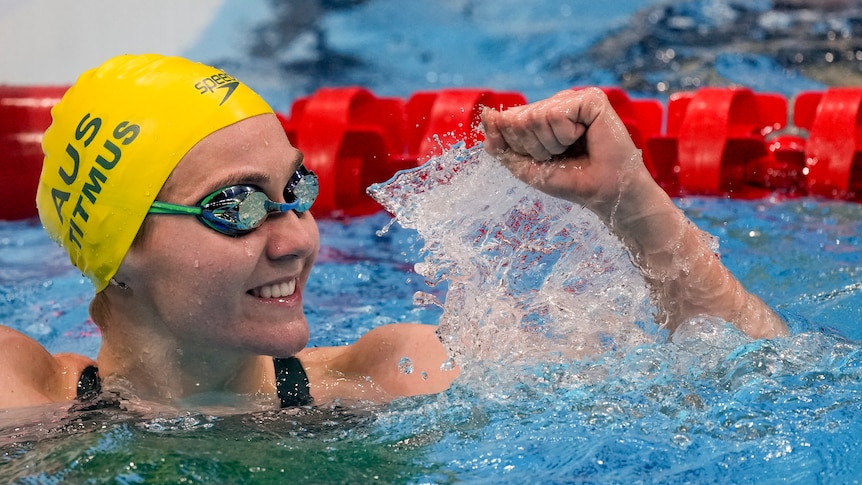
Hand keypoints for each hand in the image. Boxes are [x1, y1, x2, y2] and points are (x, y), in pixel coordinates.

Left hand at [481, 88, 649, 219]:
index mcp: (540, 115)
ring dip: (551, 143)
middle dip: (534, 146)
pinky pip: (557, 114)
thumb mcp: (525, 165)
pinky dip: (565, 135)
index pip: (507, 120)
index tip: (544, 159)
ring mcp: (573, 98)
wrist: (604, 192)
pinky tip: (583, 137)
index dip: (520, 147)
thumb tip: (487, 114)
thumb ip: (501, 142)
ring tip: (572, 148)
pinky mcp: (591, 99)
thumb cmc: (570, 179)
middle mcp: (556, 102)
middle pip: (518, 118)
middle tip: (560, 155)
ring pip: (536, 116)